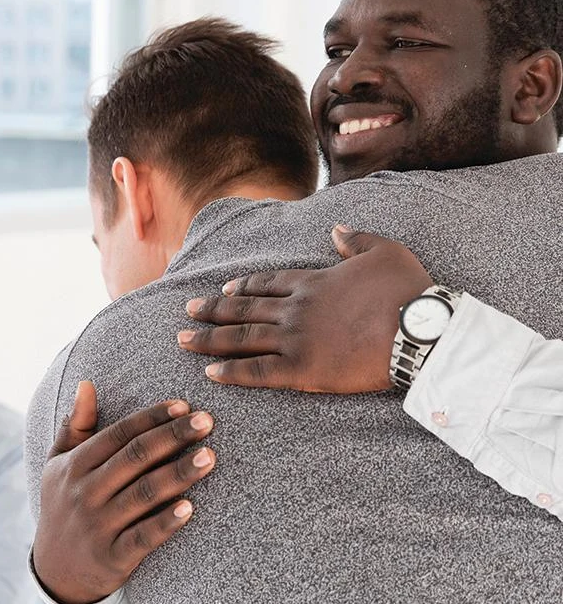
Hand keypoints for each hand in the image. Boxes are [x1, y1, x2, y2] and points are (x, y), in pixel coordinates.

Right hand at [32, 380, 215, 603]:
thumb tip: (86, 385)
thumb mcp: (58, 465)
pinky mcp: (112, 557)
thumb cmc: (63, 506)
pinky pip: (143, 537)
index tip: (183, 405)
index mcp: (74, 465)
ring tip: (209, 456)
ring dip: (178, 473)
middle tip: (206, 421)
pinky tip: (190, 507)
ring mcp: (98, 526)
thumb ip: (75, 426)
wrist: (54, 571)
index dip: (152, 418)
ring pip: (144, 494)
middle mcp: (84, 492)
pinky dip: (165, 522)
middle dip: (173, 437)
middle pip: (135, 458)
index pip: (119, 434)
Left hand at [178, 225, 432, 391]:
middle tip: (187, 313)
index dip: (242, 287)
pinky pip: (257, 372)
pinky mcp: (301, 370)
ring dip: (209, 339)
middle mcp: (295, 309)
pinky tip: (210, 373)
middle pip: (243, 309)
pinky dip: (231, 372)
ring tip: (183, 339)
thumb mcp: (385, 252)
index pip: (266, 283)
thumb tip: (336, 230)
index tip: (222, 290)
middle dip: (212, 311)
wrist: (421, 331)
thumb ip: (356, 240)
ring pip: (241, 338)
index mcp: (312, 282)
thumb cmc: (408, 292)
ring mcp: (294, 339)